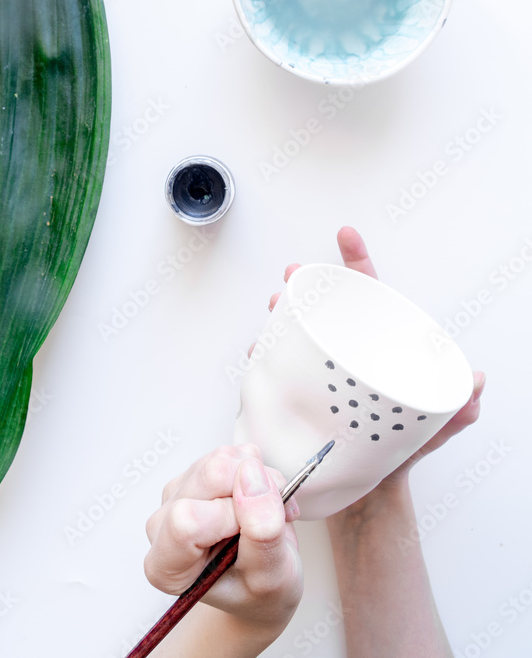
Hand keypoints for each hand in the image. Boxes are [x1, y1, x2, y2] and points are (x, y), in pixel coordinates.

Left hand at [143, 443, 303, 637]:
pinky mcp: (196, 471)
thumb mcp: (272, 578)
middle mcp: (162, 524)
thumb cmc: (260, 592)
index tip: (256, 536)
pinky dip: (258, 471)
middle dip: (254, 492)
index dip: (232, 519)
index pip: (188, 521)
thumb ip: (261, 533)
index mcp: (166, 565)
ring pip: (222, 459)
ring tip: (269, 516)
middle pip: (209, 476)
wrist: (262, 588)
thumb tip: (252, 475)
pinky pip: (232, 452)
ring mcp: (178, 493)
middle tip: (274, 522)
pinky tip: (261, 499)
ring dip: (259, 482)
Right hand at [268, 226, 484, 497]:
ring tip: (275, 308)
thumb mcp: (429, 432)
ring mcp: (322, 373)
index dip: (358, 262)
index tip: (346, 235)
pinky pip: (281, 364)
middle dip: (307, 284)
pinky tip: (256, 350)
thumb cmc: (398, 455)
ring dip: (283, 313)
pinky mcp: (301, 392)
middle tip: (292, 276)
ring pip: (299, 330)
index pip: (371, 295)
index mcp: (378, 349)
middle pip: (326, 306)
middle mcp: (347, 353)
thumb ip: (456, 412)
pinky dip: (266, 352)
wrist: (365, 497)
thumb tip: (476, 384)